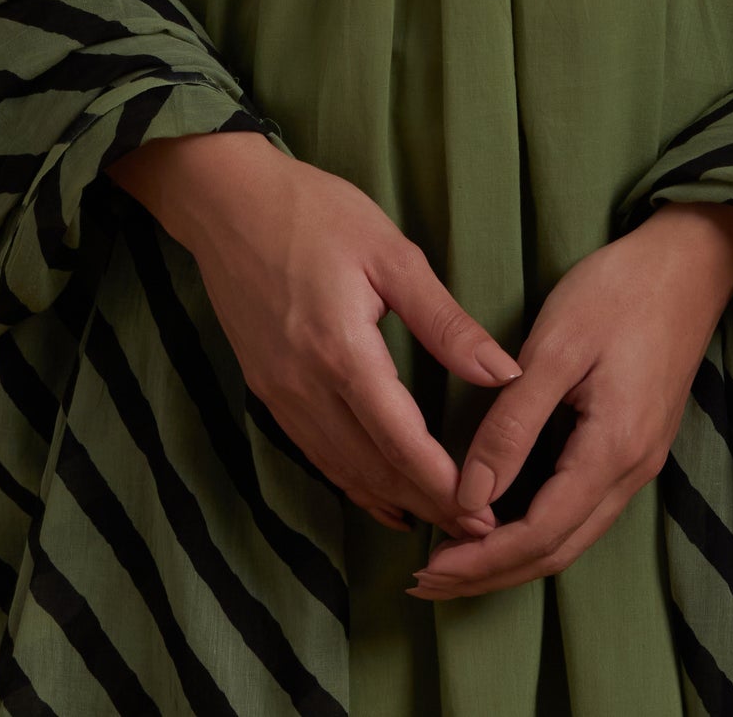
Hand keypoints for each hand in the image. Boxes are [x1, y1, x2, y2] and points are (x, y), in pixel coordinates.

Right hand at [107, 130, 518, 537]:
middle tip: (480, 530)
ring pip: (342, 469)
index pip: (400, 441)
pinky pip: (316, 453)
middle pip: (373, 467)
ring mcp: (279, 394)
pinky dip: (353, 482)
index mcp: (341, 352)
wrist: (227, 202)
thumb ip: (446, 321)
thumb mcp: (391, 253)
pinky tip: (381, 496)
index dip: (443, 484)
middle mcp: (304, 387)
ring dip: (393, 499)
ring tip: (441, 520)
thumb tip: (505, 372)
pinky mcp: (266, 390)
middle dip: (428, 503)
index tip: (485, 513)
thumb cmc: (315, 213)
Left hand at [406, 201, 732, 600]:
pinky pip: (581, 509)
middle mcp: (632, 470)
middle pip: (556, 551)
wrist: (691, 260)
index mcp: (613, 449)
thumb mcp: (556, 346)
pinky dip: (535, 528)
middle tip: (426, 581)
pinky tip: (501, 519)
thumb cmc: (620, 290)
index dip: (483, 560)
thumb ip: (513, 423)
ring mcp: (639, 461)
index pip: (540, 534)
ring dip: (511, 557)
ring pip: (571, 537)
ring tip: (454, 560)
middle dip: (489, 574)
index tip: (429, 568)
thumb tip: (470, 494)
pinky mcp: (635, 445)